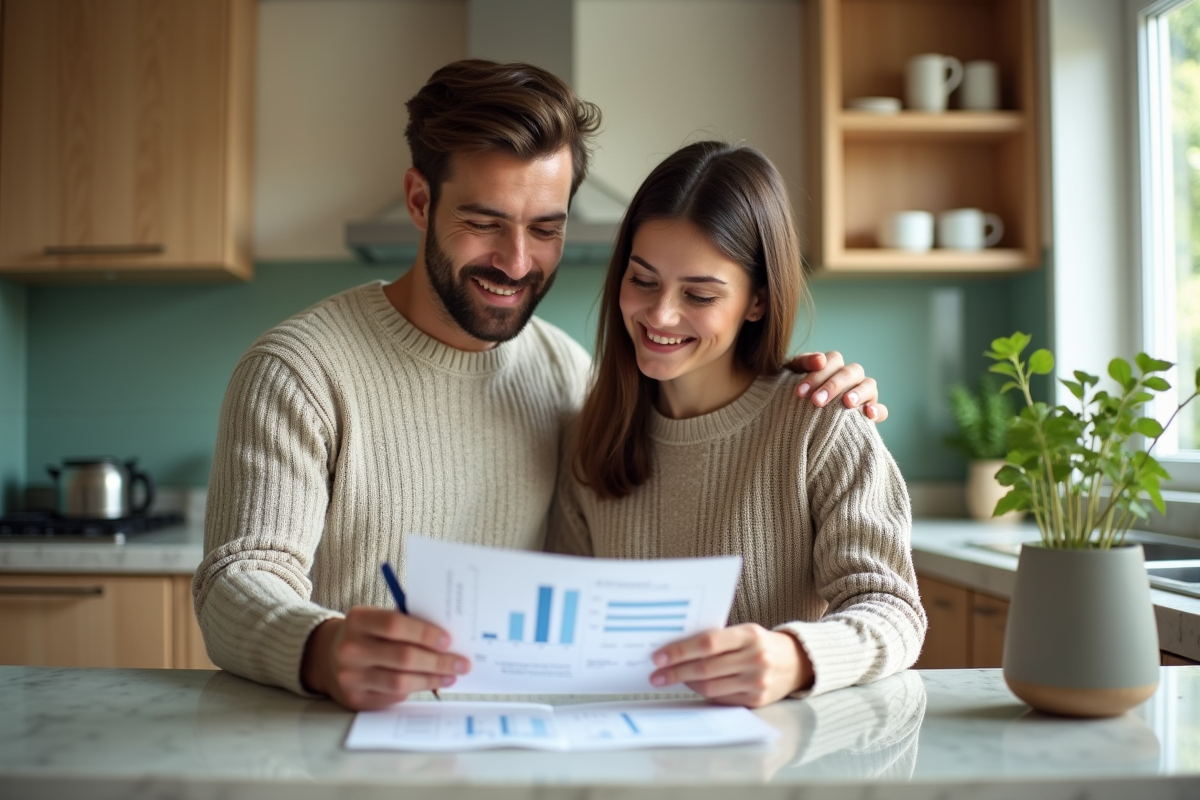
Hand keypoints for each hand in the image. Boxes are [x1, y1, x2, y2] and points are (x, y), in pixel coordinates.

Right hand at [300, 607, 469, 709]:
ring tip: (451, 676)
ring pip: (400, 682)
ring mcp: (350, 677)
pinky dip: (415, 690)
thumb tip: (447, 639)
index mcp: (358, 620)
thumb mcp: (378, 619)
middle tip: (461, 663)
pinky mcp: (355, 699)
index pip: (395, 625)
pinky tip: (431, 684)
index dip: (424, 633)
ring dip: (431, 680)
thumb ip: (406, 624)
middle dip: (438, 661)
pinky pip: (393, 697)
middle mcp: (350, 649)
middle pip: (402, 657)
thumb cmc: (368, 634)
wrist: (330, 657)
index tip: (449, 640)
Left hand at [649, 623, 813, 707]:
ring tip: (670, 680)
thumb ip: (716, 638)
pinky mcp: (757, 700)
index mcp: (749, 635)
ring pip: (711, 687)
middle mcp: (756, 659)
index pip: (707, 643)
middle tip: (656, 674)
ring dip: (686, 684)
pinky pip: (721, 699)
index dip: (680, 651)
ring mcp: (758, 682)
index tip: (659, 656)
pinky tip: (691, 687)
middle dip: (676, 672)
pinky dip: (703, 693)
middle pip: (706, 668)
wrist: (796, 662)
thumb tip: (676, 648)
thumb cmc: (760, 643)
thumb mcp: (744, 632)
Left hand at [785, 351, 887, 421]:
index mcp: (834, 365)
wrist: (795, 418)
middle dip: (833, 385)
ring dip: (858, 393)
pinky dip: (877, 411)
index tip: (800, 392)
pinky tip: (868, 414)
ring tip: (847, 403)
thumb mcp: (793, 375)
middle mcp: (851, 377)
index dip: (817, 374)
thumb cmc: (797, 393)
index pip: (833, 360)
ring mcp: (864, 393)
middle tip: (816, 401)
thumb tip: (820, 360)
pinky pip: (881, 410)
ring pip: (869, 385)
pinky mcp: (871, 413)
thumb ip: (803, 363)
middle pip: (850, 372)